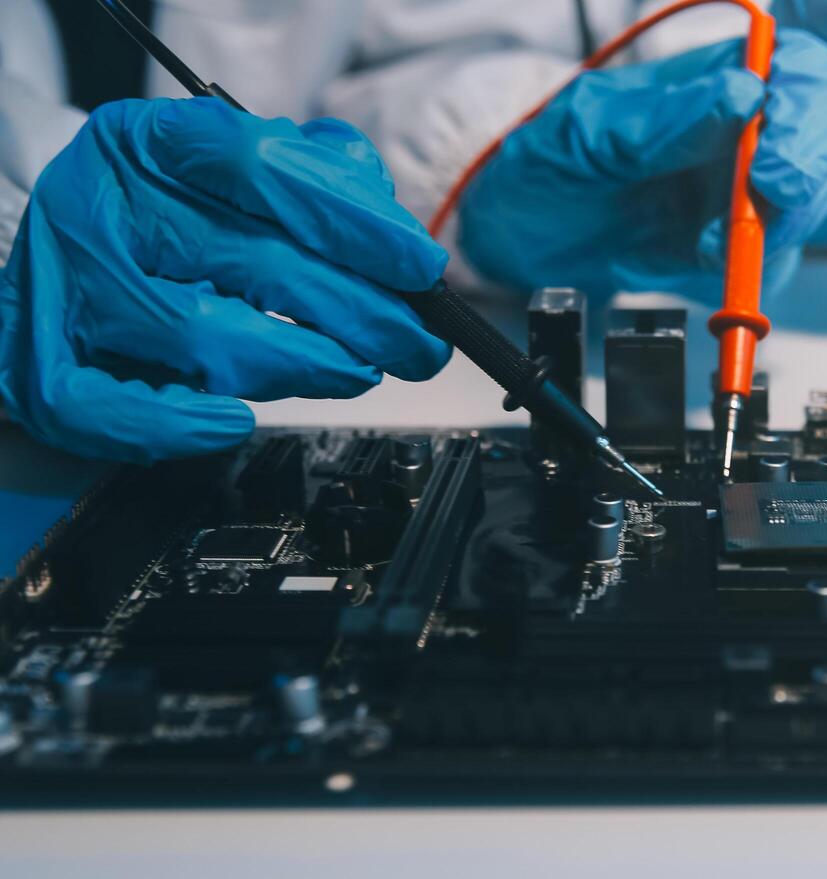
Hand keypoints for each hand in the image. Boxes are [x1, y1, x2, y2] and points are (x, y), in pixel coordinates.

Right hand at [0, 98, 450, 463]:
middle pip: (259, 264)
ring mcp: (68, 289)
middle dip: (366, 315)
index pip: (266, 168)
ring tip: (356, 372)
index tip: (422, 268)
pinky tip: (238, 420)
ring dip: (305, 367)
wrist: (55, 268)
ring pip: (207, 338)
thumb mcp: (233, 175)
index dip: (356, 223)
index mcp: (152, 144)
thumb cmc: (164, 223)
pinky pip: (114, 410)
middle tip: (418, 345)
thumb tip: (391, 224)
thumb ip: (316, 180)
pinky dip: (185, 426)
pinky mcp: (42, 366)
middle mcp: (102, 206)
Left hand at [457, 30, 826, 303]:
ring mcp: (739, 192)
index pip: (801, 70)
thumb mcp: (590, 131)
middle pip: (822, 140)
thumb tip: (741, 96)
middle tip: (759, 206)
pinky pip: (771, 265)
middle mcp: (739, 134)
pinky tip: (705, 264)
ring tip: (711, 242)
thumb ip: (666, 119)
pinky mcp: (729, 249)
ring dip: (775, 231)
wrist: (512, 237)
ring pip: (809, 206)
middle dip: (804, 177)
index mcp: (712, 81)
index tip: (773, 155)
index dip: (808, 106)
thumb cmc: (543, 164)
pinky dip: (751, 276)